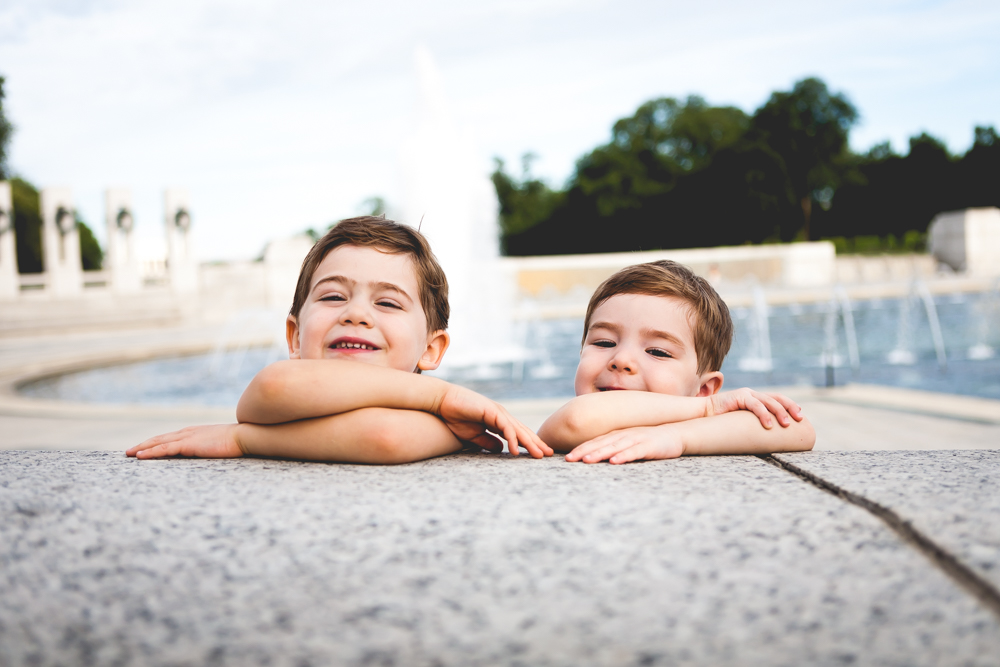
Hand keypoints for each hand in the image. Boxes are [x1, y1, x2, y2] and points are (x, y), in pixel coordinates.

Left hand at [126, 424, 244, 458]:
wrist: (245, 436)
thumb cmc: (237, 441)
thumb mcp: (220, 443)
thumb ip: (211, 446)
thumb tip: (211, 452)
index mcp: (194, 432)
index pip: (170, 437)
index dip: (155, 442)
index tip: (144, 447)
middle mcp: (187, 432)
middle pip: (159, 438)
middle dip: (144, 444)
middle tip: (129, 451)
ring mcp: (187, 437)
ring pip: (158, 443)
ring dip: (142, 448)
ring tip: (129, 454)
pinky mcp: (188, 445)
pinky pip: (164, 449)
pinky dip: (150, 452)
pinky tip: (140, 456)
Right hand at [436, 384, 552, 457]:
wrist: (443, 402)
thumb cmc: (456, 416)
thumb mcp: (474, 435)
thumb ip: (487, 442)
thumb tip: (500, 450)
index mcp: (498, 421)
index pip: (518, 434)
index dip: (530, 444)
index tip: (540, 454)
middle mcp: (502, 416)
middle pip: (523, 432)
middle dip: (536, 443)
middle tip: (549, 455)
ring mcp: (498, 412)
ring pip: (518, 430)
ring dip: (530, 443)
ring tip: (539, 455)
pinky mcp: (492, 411)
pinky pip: (505, 428)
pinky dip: (512, 439)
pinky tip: (516, 450)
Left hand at [565, 424, 682, 464]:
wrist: (675, 434)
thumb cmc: (649, 441)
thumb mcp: (629, 442)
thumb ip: (615, 447)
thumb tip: (597, 456)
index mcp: (618, 436)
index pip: (596, 442)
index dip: (581, 449)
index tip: (567, 458)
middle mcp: (624, 436)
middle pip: (601, 444)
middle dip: (584, 451)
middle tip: (569, 459)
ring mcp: (636, 440)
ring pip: (614, 447)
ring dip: (600, 453)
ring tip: (586, 460)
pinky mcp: (648, 446)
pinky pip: (634, 452)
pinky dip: (624, 456)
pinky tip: (615, 462)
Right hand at [706, 389, 801, 428]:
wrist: (703, 414)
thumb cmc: (722, 421)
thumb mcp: (743, 421)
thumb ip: (754, 424)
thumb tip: (769, 438)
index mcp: (755, 398)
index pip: (777, 398)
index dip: (789, 405)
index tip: (800, 415)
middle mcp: (752, 394)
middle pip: (777, 398)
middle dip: (790, 408)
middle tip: (799, 419)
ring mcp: (746, 394)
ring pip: (768, 401)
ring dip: (780, 412)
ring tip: (786, 424)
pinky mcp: (739, 396)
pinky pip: (755, 405)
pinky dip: (764, 415)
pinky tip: (769, 425)